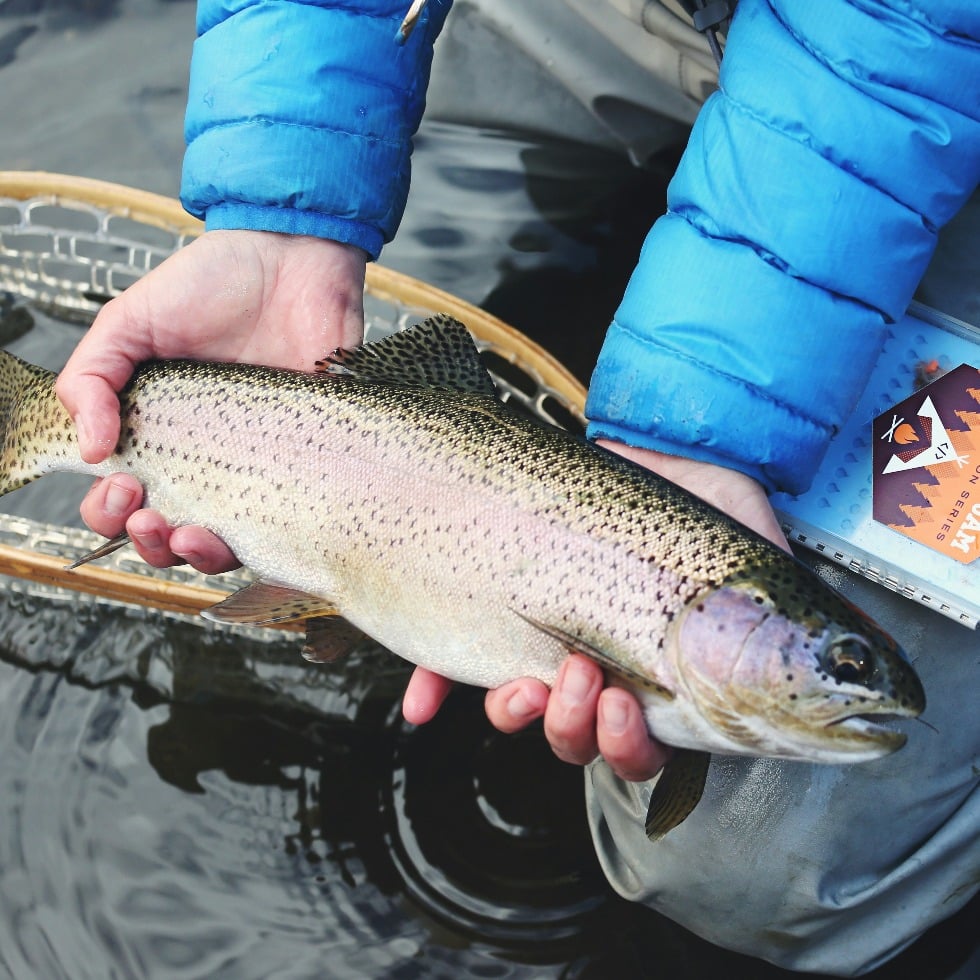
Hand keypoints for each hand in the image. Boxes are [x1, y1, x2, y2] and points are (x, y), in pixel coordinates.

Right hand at [56, 230, 365, 570]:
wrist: (293, 260)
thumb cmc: (211, 285)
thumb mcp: (130, 321)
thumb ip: (92, 378)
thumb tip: (89, 451)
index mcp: (156, 433)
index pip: (121, 499)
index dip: (109, 512)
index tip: (120, 484)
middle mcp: (204, 460)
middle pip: (167, 535)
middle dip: (147, 542)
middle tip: (149, 514)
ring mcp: (257, 466)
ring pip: (223, 543)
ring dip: (196, 555)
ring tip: (188, 534)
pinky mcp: (306, 465)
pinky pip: (287, 523)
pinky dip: (263, 541)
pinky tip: (246, 528)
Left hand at [403, 442, 789, 782]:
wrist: (655, 440)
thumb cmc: (710, 498)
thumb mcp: (752, 556)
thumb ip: (774, 618)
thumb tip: (838, 673)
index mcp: (665, 677)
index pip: (647, 748)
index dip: (628, 752)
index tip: (623, 713)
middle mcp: (605, 669)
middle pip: (578, 740)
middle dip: (571, 729)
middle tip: (579, 678)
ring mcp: (550, 640)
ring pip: (524, 709)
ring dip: (516, 711)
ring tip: (522, 677)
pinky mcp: (504, 606)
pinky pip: (460, 660)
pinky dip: (439, 684)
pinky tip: (424, 702)